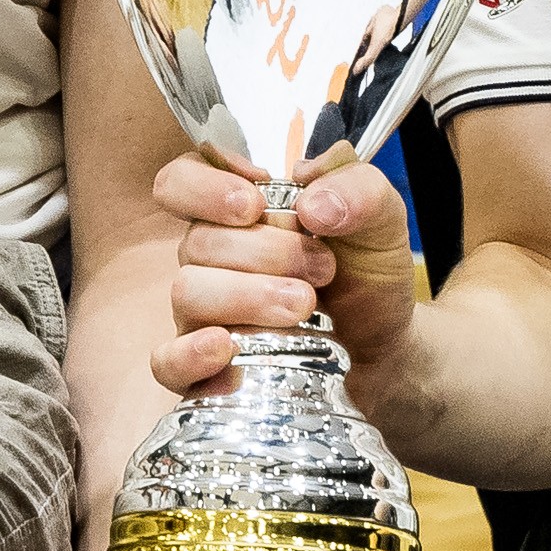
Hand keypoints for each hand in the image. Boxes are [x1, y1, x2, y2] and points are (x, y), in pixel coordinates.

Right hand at [144, 152, 417, 397]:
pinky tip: (228, 351)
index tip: (254, 203)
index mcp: (233, 211)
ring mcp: (201, 315)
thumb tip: (313, 202)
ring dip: (248, 297)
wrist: (383, 347)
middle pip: (198, 241)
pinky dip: (191, 355)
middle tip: (324, 267)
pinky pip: (168, 363)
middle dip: (267, 251)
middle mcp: (208, 259)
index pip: (179, 182)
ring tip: (306, 306)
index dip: (204, 188)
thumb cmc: (366, 275)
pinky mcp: (204, 368)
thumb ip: (357, 188)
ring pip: (188, 293)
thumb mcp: (380, 219)